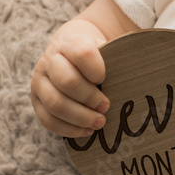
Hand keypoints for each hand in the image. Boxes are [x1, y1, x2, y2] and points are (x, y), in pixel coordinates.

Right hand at [31, 22, 109, 136]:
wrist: (68, 54)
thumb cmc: (94, 58)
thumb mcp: (104, 51)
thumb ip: (115, 63)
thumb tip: (137, 80)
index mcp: (69, 44)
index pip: (81, 53)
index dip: (96, 69)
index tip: (105, 78)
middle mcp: (49, 61)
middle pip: (67, 81)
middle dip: (90, 98)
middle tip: (106, 106)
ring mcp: (39, 82)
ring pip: (56, 104)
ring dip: (81, 117)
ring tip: (100, 122)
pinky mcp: (37, 102)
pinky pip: (49, 120)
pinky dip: (70, 129)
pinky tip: (87, 130)